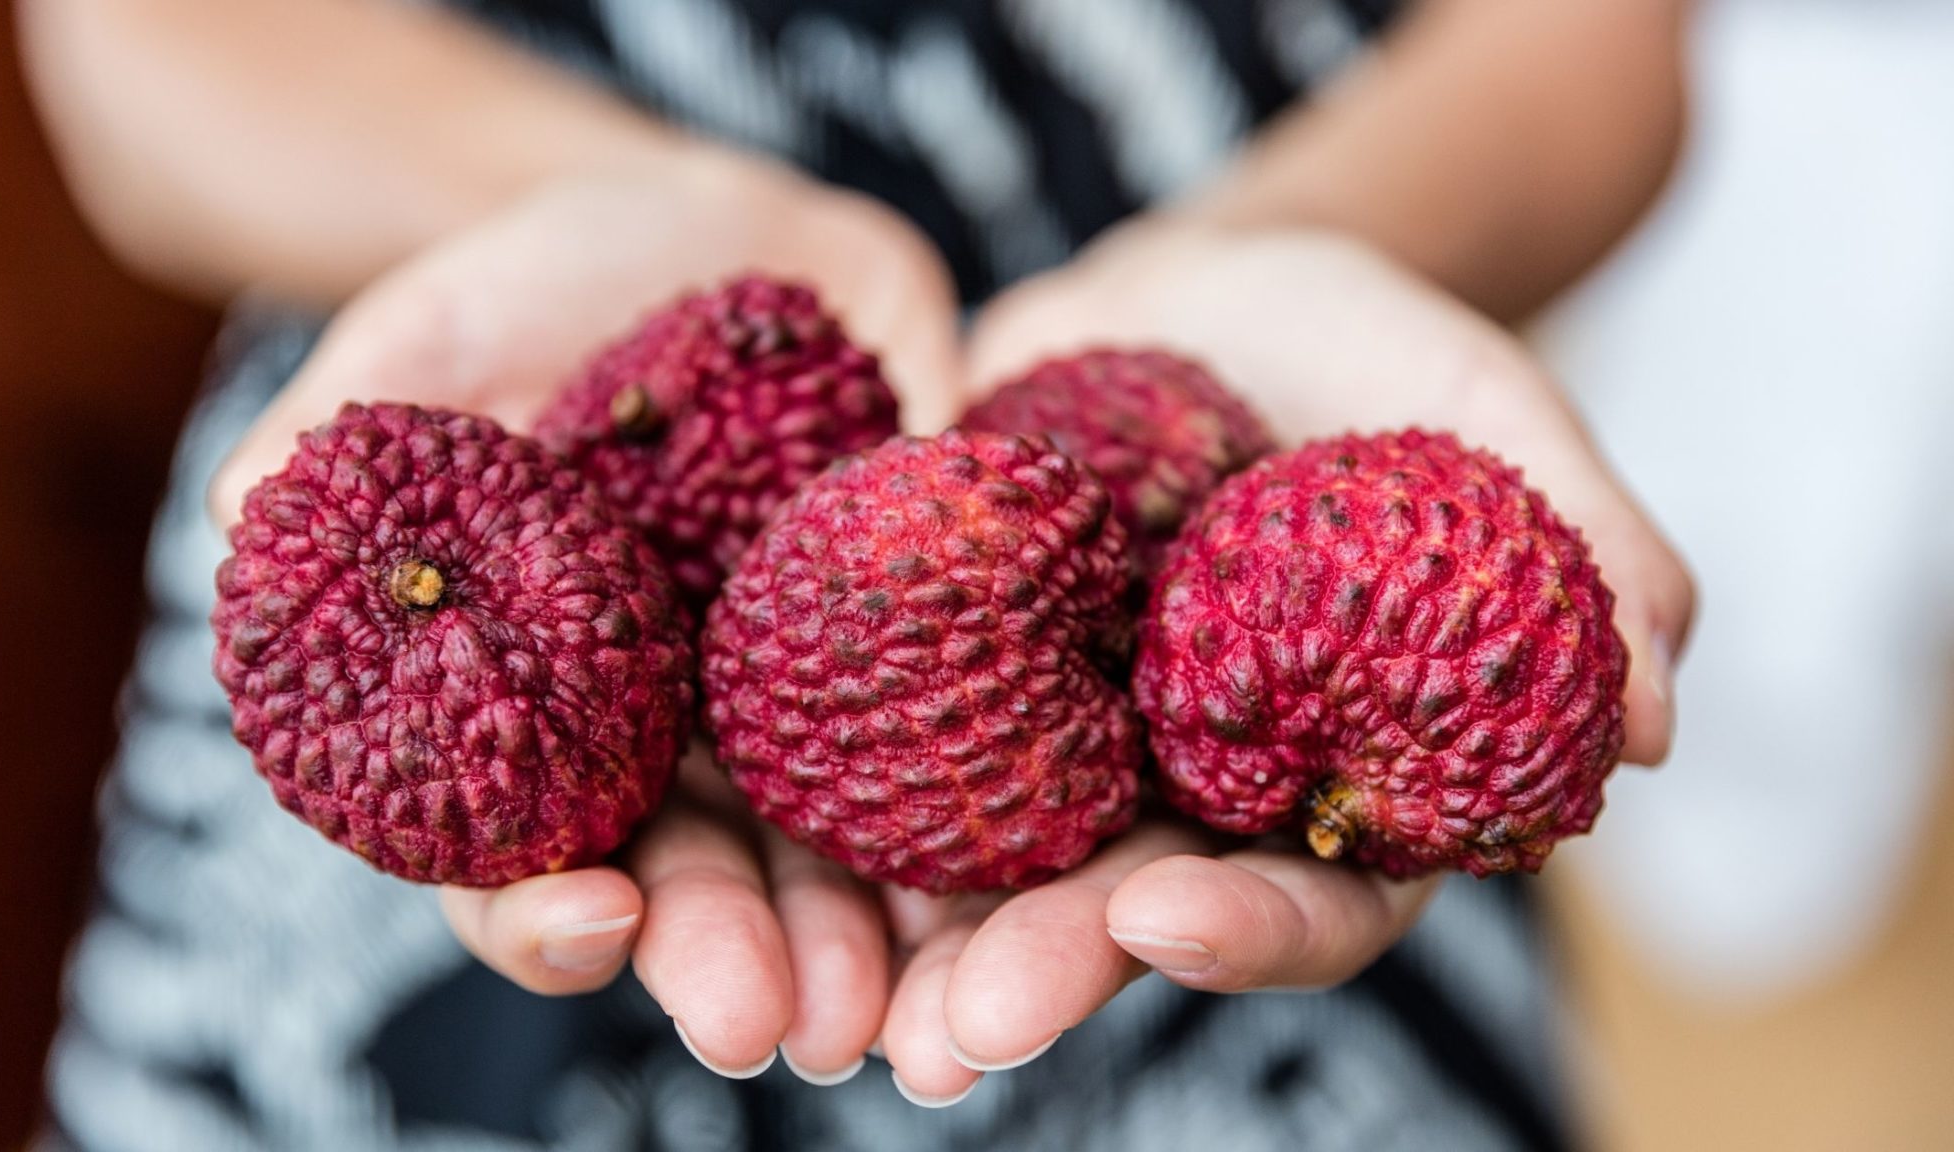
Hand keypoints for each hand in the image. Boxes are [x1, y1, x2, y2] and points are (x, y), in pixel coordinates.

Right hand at [208, 149, 969, 1083]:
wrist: (728, 238)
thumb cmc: (550, 280)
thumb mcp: (439, 328)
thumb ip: (348, 425)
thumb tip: (239, 512)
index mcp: (523, 706)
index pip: (504, 849)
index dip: (533, 901)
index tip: (588, 914)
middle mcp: (659, 740)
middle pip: (685, 884)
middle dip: (726, 958)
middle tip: (774, 1025)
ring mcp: (789, 710)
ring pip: (827, 859)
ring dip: (867, 942)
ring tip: (909, 1009)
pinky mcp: (913, 655)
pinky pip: (958, 755)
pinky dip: (989, 826)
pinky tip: (1029, 880)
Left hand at [876, 220, 1695, 1102]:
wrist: (1190, 291)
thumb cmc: (1362, 348)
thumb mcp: (1482, 404)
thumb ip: (1577, 539)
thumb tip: (1662, 714)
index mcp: (1336, 776)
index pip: (1320, 892)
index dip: (1257, 923)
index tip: (1176, 920)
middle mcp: (1195, 795)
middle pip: (1133, 916)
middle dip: (1054, 971)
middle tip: (966, 1027)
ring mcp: (1070, 751)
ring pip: (996, 876)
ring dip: (925, 948)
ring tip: (857, 1010)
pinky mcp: (956, 688)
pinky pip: (887, 765)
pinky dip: (834, 823)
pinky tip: (766, 871)